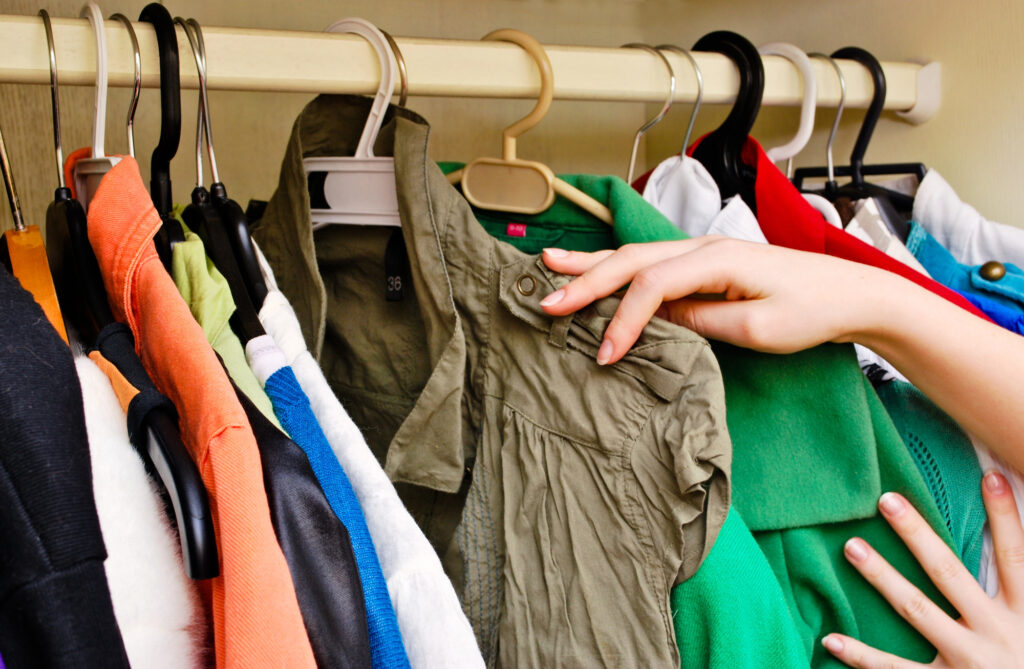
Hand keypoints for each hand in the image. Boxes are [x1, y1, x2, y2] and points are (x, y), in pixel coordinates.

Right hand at [539, 238, 891, 364]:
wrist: (851, 294)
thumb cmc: (813, 310)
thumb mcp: (758, 327)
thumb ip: (703, 321)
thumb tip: (657, 319)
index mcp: (717, 259)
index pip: (652, 288)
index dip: (623, 321)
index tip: (604, 356)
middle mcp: (703, 246)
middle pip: (632, 261)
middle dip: (586, 282)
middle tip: (547, 302)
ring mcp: (702, 251)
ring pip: (635, 257)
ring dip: (592, 265)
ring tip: (550, 265)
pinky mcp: (705, 264)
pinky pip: (650, 265)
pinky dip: (616, 268)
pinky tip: (594, 265)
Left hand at [823, 472, 1023, 667]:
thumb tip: (1009, 538)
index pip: (1016, 557)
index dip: (1006, 517)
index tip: (989, 475)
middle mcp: (996, 634)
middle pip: (949, 573)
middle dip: (917, 535)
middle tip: (885, 501)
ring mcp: (967, 662)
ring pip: (916, 611)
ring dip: (881, 577)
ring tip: (851, 547)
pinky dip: (862, 656)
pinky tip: (830, 638)